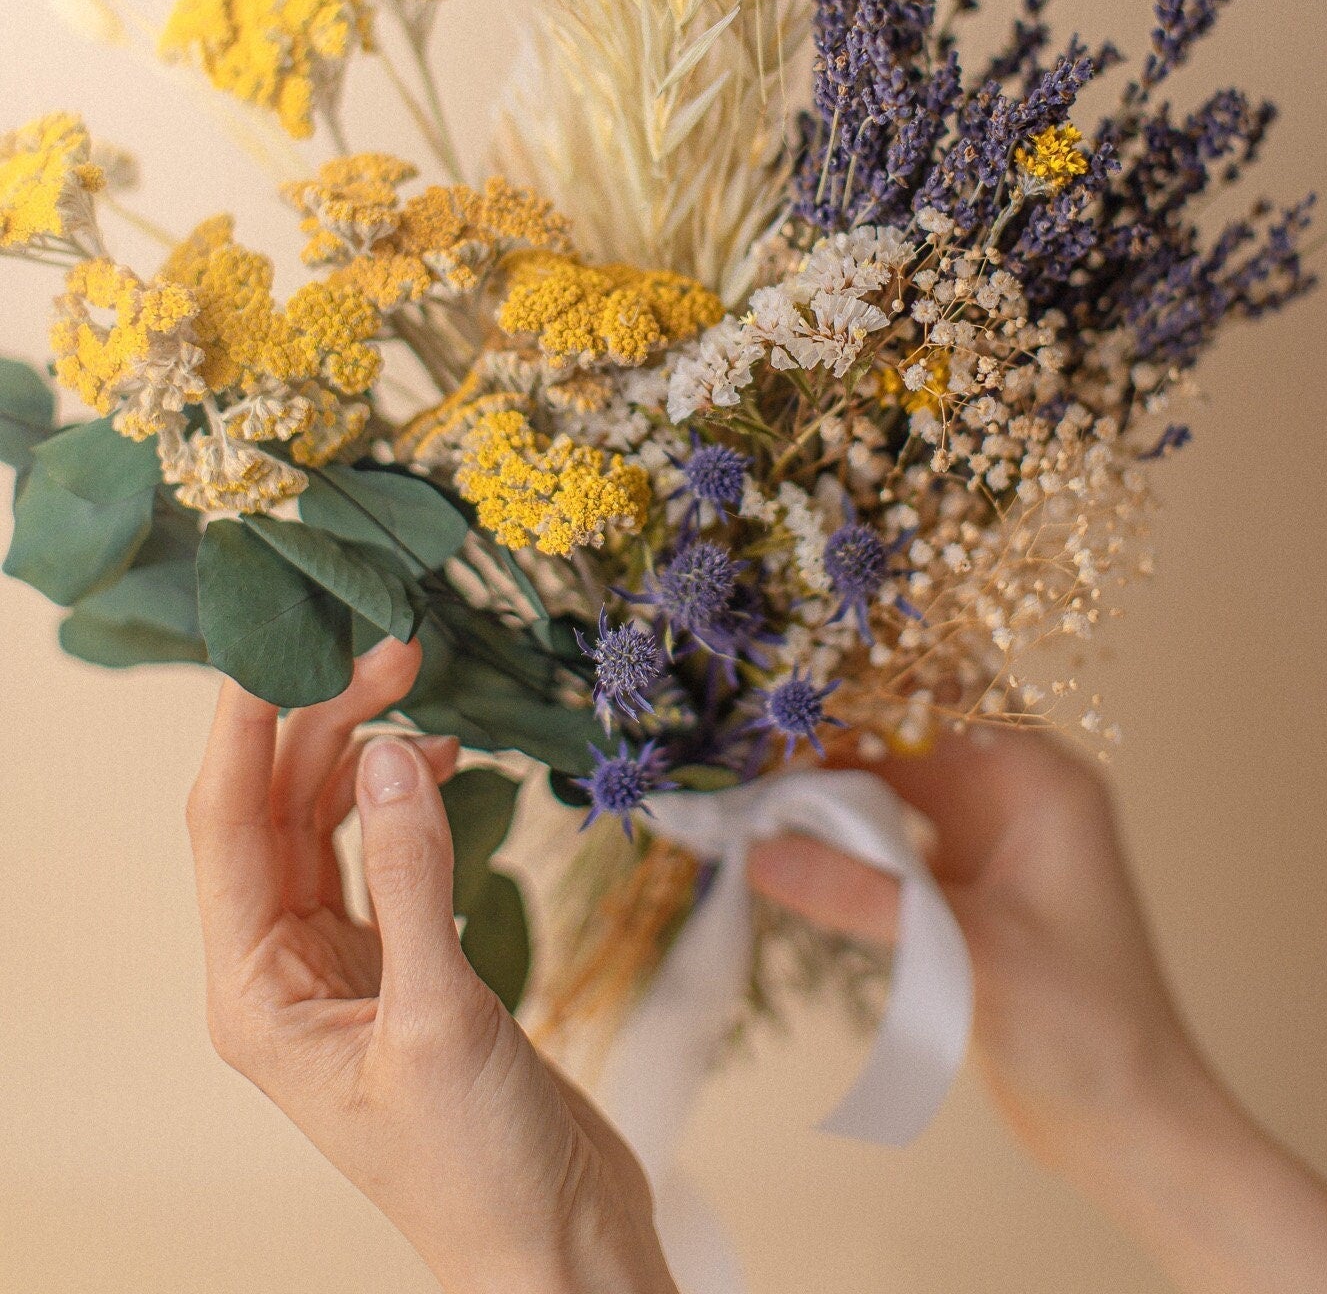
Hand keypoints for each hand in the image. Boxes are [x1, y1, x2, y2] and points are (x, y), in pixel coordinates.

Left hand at [187, 637, 677, 1293]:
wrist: (555, 1245)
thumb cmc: (478, 1168)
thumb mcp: (440, 1017)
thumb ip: (413, 877)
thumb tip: (388, 754)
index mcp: (255, 993)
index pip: (227, 825)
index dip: (245, 724)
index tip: (280, 637)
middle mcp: (283, 972)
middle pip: (279, 809)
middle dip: (323, 721)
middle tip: (392, 650)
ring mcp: (343, 967)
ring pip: (329, 823)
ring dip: (364, 755)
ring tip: (419, 695)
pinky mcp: (404, 966)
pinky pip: (384, 855)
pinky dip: (408, 801)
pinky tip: (445, 768)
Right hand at [748, 728, 1326, 1293]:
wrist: (1127, 1126)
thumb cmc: (1088, 1028)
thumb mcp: (972, 952)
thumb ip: (867, 897)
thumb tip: (762, 853)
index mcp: (1041, 781)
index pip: (937, 704)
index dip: (859, 698)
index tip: (775, 710)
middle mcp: (1012, 796)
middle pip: (904, 739)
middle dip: (828, 742)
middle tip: (740, 756)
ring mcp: (985, 843)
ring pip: (889, 788)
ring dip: (827, 792)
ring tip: (745, 794)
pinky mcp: (959, 891)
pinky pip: (886, 841)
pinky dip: (839, 841)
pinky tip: (783, 846)